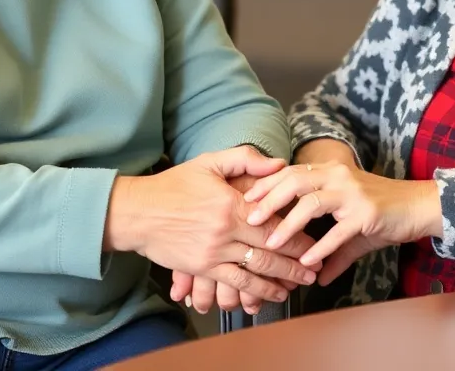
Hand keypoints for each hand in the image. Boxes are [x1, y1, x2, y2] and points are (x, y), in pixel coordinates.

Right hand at [104, 146, 319, 304]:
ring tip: (299, 284)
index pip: (272, 223)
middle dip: (296, 263)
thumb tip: (278, 164)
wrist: (139, 212)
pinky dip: (254, 291)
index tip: (314, 242)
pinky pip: (233, 283)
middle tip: (315, 269)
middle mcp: (225, 232)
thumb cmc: (174, 184)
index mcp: (230, 205)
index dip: (296, 236)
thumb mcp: (209, 162)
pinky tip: (268, 295)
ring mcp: (213, 254)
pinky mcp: (201, 268)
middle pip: (269, 251)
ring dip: (281, 281)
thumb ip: (245, 160)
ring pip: (255, 271)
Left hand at [243, 161, 441, 285]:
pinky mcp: (366, 213)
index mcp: (329, 171)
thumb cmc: (382, 213)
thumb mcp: (351, 227)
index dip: (267, 183)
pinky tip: (307, 261)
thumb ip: (331, 249)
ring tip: (272, 241)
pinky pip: (338, 231)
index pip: (290, 171)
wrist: (418, 207)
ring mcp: (352, 193)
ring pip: (311, 201)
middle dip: (269, 198)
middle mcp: (338, 176)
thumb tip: (314, 277)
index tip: (245, 198)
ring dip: (289, 223)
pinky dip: (321, 247)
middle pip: (294, 180)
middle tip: (249, 217)